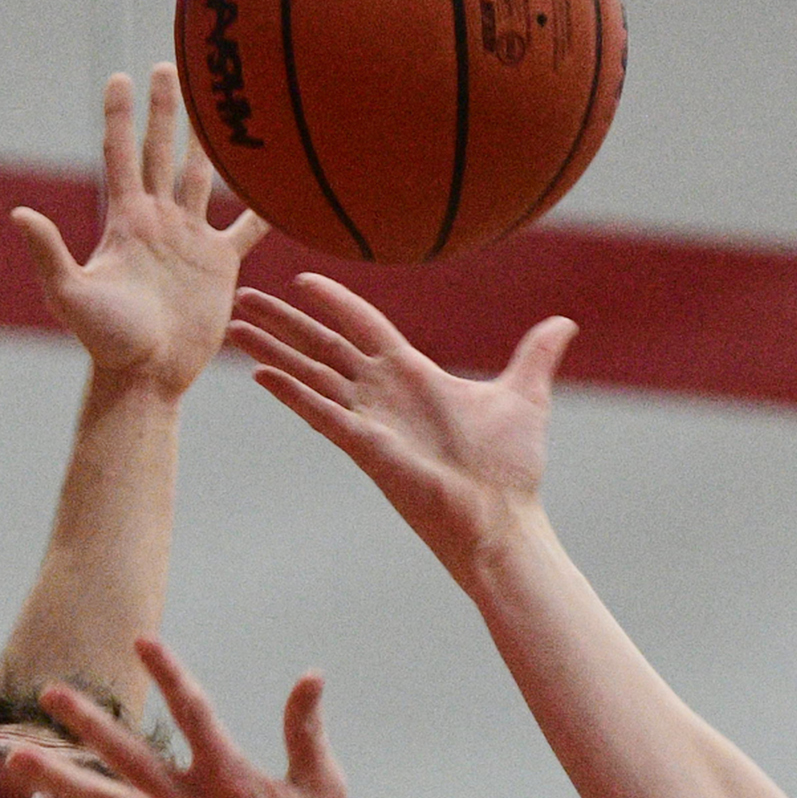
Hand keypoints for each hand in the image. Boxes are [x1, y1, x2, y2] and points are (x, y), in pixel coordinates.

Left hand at [9, 636, 377, 797]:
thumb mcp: (324, 788)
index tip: (143, 640)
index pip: (193, 712)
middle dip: (85, 721)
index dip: (168, 672)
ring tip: (15, 756)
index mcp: (231, 779)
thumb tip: (311, 676)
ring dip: (55, 778)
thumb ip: (305, 730)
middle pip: (126, 755)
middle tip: (49, 692)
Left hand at [15, 65, 264, 392]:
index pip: (122, 154)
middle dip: (164, 111)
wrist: (147, 374)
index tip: (119, 76)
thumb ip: (48, 253)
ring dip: (209, 143)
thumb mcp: (70, 294)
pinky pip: (246, 229)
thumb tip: (17, 214)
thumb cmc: (106, 340)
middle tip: (169, 67)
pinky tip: (277, 186)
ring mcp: (190, 240)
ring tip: (221, 108)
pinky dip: (261, 208)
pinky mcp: (219, 266)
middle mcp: (159, 221)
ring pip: (203, 178)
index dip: (119, 116)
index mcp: (126, 220)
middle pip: (162, 152)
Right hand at [228, 276, 576, 574]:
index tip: (302, 279)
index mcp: (414, 376)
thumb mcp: (524, 395)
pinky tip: (259, 374)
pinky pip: (320, 412)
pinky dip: (291, 392)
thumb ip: (536, 355)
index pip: (363, 327)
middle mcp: (384, 395)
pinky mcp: (366, 447)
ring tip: (232, 328)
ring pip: (310, 374)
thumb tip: (564, 322)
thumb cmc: (511, 467)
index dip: (335, 302)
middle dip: (282, 324)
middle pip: (322, 347)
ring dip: (271, 351)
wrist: (503, 517)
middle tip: (241, 298)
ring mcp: (370, 420)